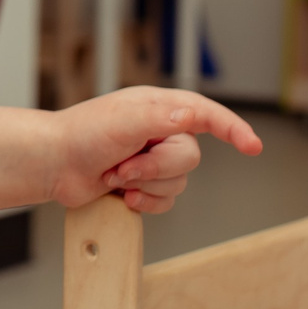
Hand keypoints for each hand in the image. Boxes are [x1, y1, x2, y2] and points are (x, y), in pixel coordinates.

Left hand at [49, 87, 260, 213]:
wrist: (55, 165)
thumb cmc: (83, 134)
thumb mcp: (124, 120)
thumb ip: (161, 119)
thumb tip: (194, 116)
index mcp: (160, 107)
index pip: (207, 115)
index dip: (233, 129)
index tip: (252, 147)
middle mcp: (162, 131)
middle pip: (190, 158)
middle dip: (156, 168)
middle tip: (123, 165)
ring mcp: (154, 158)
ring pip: (179, 182)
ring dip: (145, 184)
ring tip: (115, 176)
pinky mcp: (145, 183)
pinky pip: (167, 200)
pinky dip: (145, 201)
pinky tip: (122, 195)